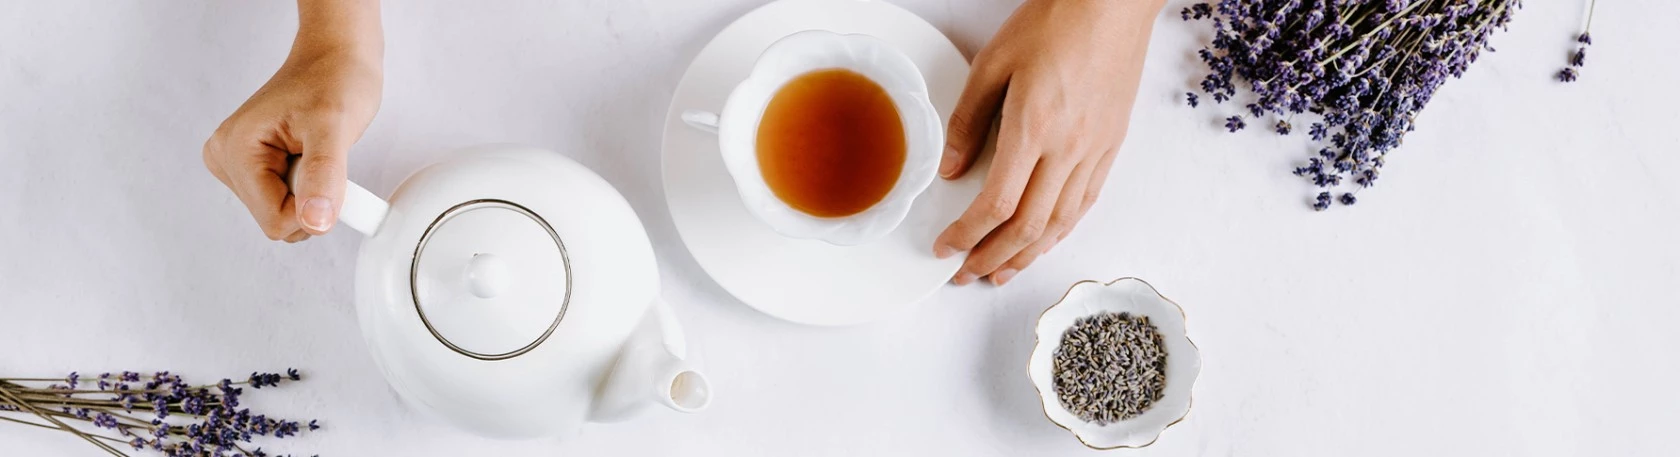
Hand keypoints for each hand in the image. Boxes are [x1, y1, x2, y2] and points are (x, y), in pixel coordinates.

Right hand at [202, 0, 381, 241]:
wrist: (336, 57)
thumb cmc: (334, 78)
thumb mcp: (335, 126)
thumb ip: (324, 176)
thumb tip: (315, 222)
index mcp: (234, 151)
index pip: (274, 221)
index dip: (312, 207)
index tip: (328, 168)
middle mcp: (225, 158)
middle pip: (275, 220)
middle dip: (309, 198)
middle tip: (321, 153)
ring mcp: (236, 163)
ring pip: (280, 213)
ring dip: (309, 191)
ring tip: (314, 149)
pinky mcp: (253, 165)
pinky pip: (284, 200)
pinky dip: (306, 186)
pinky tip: (308, 154)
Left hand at [933, 0, 1161, 284]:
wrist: (1112, 2)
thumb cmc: (1056, 21)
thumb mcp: (993, 62)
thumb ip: (969, 120)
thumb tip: (952, 169)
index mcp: (1033, 128)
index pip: (996, 204)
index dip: (967, 235)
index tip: (946, 248)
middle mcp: (1068, 148)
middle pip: (1027, 227)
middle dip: (991, 258)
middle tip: (965, 274)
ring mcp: (1095, 150)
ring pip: (1060, 223)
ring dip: (1027, 255)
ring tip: (1000, 272)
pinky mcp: (1112, 145)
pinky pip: (1085, 203)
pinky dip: (1060, 231)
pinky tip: (1042, 241)